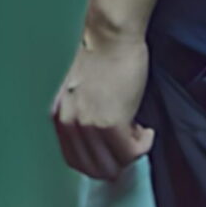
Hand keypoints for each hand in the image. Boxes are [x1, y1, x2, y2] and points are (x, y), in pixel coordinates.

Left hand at [50, 29, 154, 180]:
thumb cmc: (101, 57)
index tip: (113, 157)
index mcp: (59, 118)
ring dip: (131, 153)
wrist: (110, 37)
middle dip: (117, 162)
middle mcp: (70, 125)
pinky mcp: (111, 123)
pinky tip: (145, 131)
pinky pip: (132, 152)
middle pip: (96, 169)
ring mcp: (89, 126)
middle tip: (129, 146)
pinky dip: (143, 145)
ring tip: (138, 134)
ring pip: (115, 164)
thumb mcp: (80, 94)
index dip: (100, 163)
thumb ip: (83, 118)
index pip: (77, 162)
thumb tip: (102, 144)